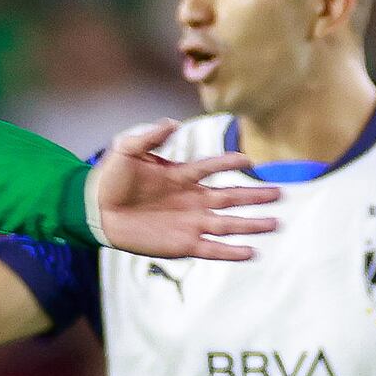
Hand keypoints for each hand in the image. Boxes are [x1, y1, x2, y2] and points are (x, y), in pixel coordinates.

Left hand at [87, 120, 277, 259]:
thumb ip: (150, 136)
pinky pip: (212, 249)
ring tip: (275, 223)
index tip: (250, 161)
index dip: (231, 163)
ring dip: (252, 224)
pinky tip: (251, 252)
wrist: (94, 212)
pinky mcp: (182, 244)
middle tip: (281, 193)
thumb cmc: (109, 179)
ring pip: (228, 224)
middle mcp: (191, 199)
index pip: (214, 167)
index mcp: (181, 175)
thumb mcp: (126, 150)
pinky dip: (231, 252)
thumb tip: (173, 122)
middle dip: (256, 196)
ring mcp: (189, 223)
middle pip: (231, 197)